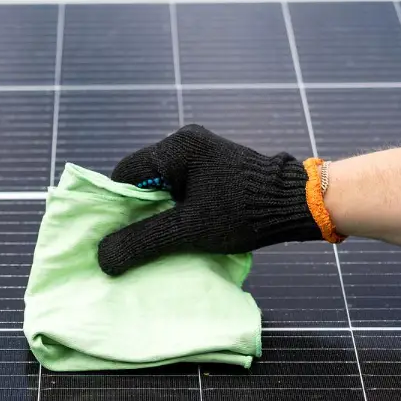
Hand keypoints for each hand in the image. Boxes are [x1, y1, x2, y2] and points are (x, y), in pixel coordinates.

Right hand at [97, 125, 322, 275]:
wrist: (297, 204)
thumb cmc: (243, 212)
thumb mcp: (187, 230)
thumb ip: (142, 242)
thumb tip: (103, 258)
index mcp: (176, 148)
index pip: (125, 174)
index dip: (116, 205)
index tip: (117, 233)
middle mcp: (186, 142)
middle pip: (144, 180)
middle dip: (138, 211)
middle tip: (137, 239)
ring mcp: (203, 152)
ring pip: (164, 186)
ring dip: (160, 212)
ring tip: (162, 238)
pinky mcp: (217, 166)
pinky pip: (183, 187)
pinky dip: (178, 208)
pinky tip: (184, 229)